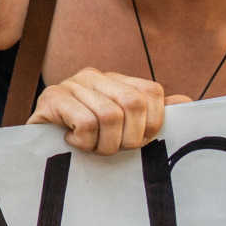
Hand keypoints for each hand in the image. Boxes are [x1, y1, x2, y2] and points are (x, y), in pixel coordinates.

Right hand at [28, 68, 188, 154]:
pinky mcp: (51, 97)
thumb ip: (153, 114)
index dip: (152, 124)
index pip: (152, 92)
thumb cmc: (85, 140)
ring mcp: (71, 84)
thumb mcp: (123, 128)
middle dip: (128, 138)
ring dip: (104, 144)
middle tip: (113, 149)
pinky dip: (84, 141)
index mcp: (116, 79)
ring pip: (110, 116)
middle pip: (133, 104)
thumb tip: (187, 102)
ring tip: (91, 148)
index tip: (137, 142)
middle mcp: (94, 75)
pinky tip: (73, 141)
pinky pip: (86, 122)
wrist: (39, 149)